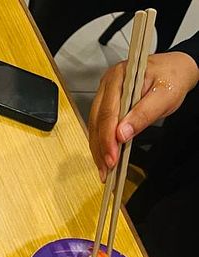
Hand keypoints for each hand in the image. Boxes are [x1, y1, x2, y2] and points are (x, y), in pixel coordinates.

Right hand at [88, 51, 198, 180]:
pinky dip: (102, 144)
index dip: (108, 138)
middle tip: (106, 170)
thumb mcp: (164, 96)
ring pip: (95, 126)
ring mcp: (105, 94)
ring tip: (104, 170)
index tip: (112, 158)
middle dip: (100, 148)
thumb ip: (143, 114)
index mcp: (119, 76)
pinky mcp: (107, 104)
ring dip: (98, 149)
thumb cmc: (171, 79)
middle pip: (97, 120)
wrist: (175, 71)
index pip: (108, 112)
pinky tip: (105, 158)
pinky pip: (100, 126)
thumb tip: (122, 134)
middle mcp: (108, 84)